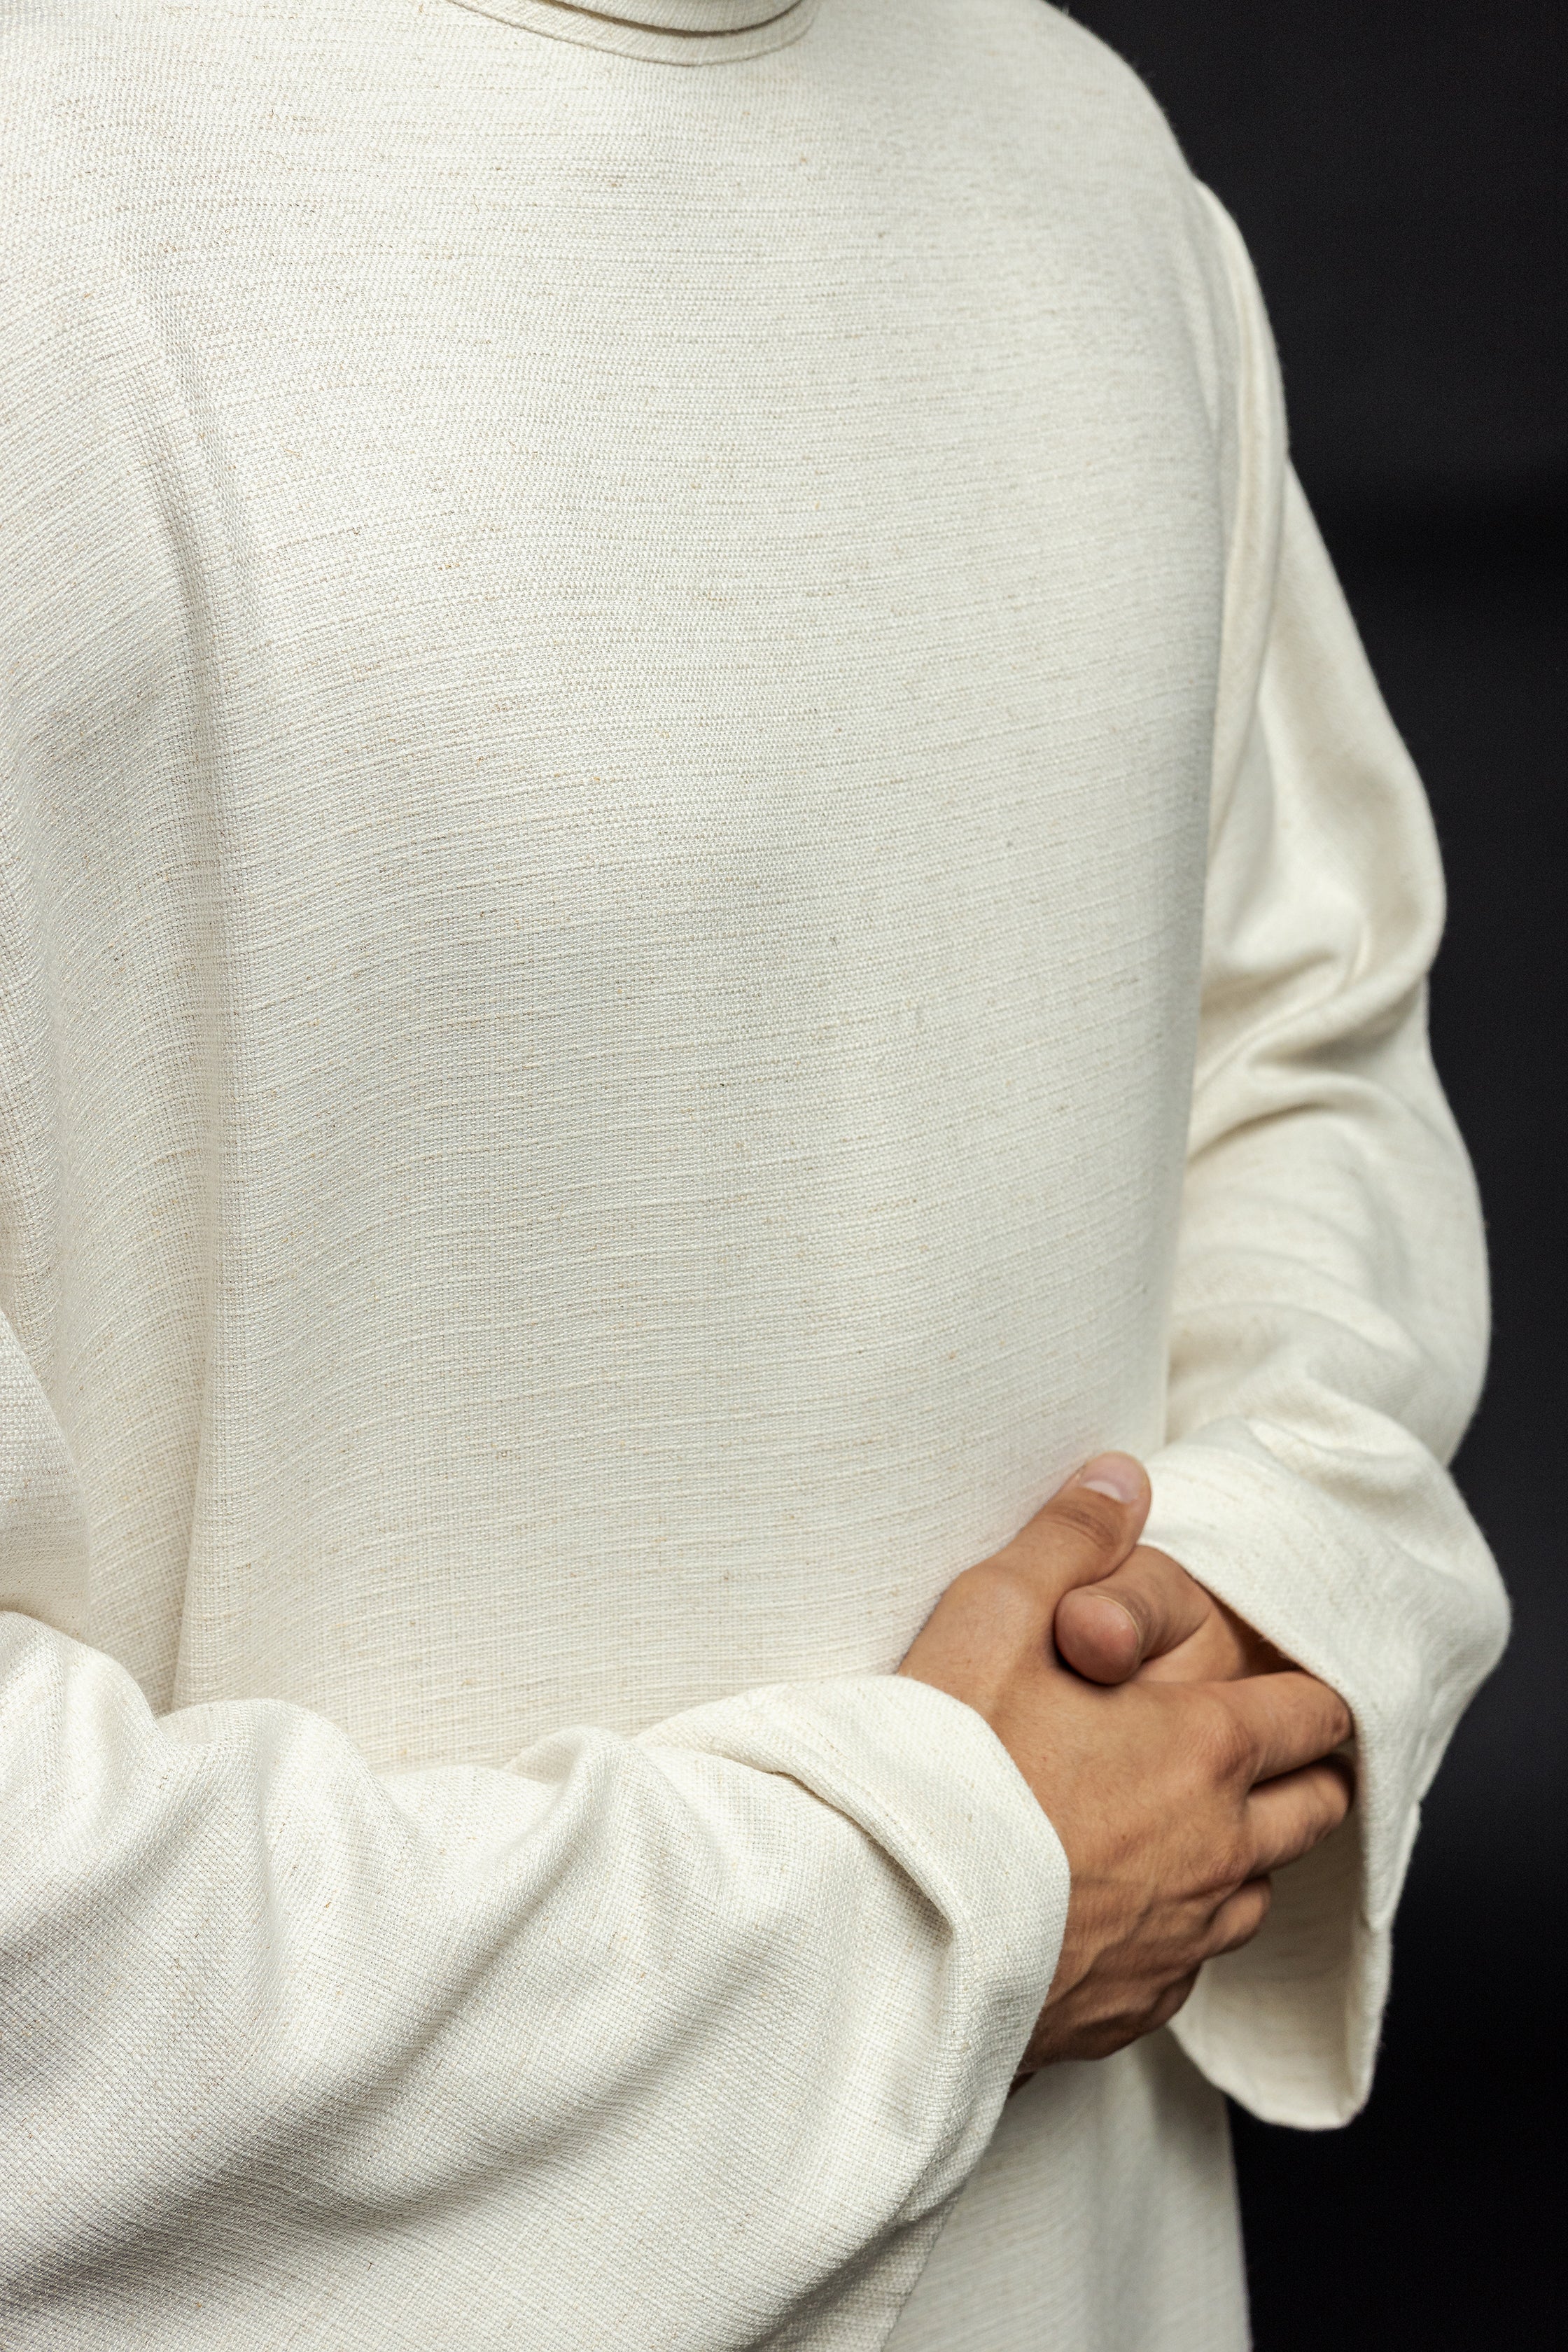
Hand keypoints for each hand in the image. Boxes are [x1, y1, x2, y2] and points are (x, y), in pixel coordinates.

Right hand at [898, 1456, 1353, 2067]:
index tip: (1288, 1682)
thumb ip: (1067, 1539)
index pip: (1312, 1715)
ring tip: (1193, 1828)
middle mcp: (1213, 1854)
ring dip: (1244, 1859)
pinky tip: (1126, 1910)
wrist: (877, 1930)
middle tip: (1264, 1751)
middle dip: (1300, 1775)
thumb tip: (1123, 1475)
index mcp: (1201, 1751)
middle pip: (1312, 1813)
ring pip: (1256, 1897)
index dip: (1307, 1691)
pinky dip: (1177, 1933)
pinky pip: (1188, 1969)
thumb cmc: (937, 1769)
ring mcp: (1177, 1943)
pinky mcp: (1128, 2009)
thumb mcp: (993, 1616)